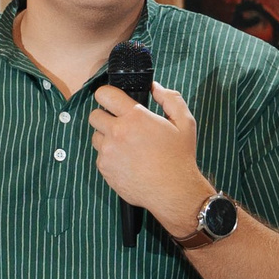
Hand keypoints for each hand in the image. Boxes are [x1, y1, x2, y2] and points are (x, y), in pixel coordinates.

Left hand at [90, 80, 212, 240]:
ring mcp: (108, 152)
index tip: (113, 100)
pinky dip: (109, 156)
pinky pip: (99, 156)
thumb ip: (170, 99)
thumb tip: (155, 87)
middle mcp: (117, 132)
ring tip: (126, 144)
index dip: (107, 95)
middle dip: (106, 116)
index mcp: (135, 117)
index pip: (104, 94)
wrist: (173, 190)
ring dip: (106, 137)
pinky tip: (126, 160)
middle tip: (121, 124)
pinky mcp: (104, 168)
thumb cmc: (179, 157)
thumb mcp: (184, 122)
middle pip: (94, 115)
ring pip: (95, 136)